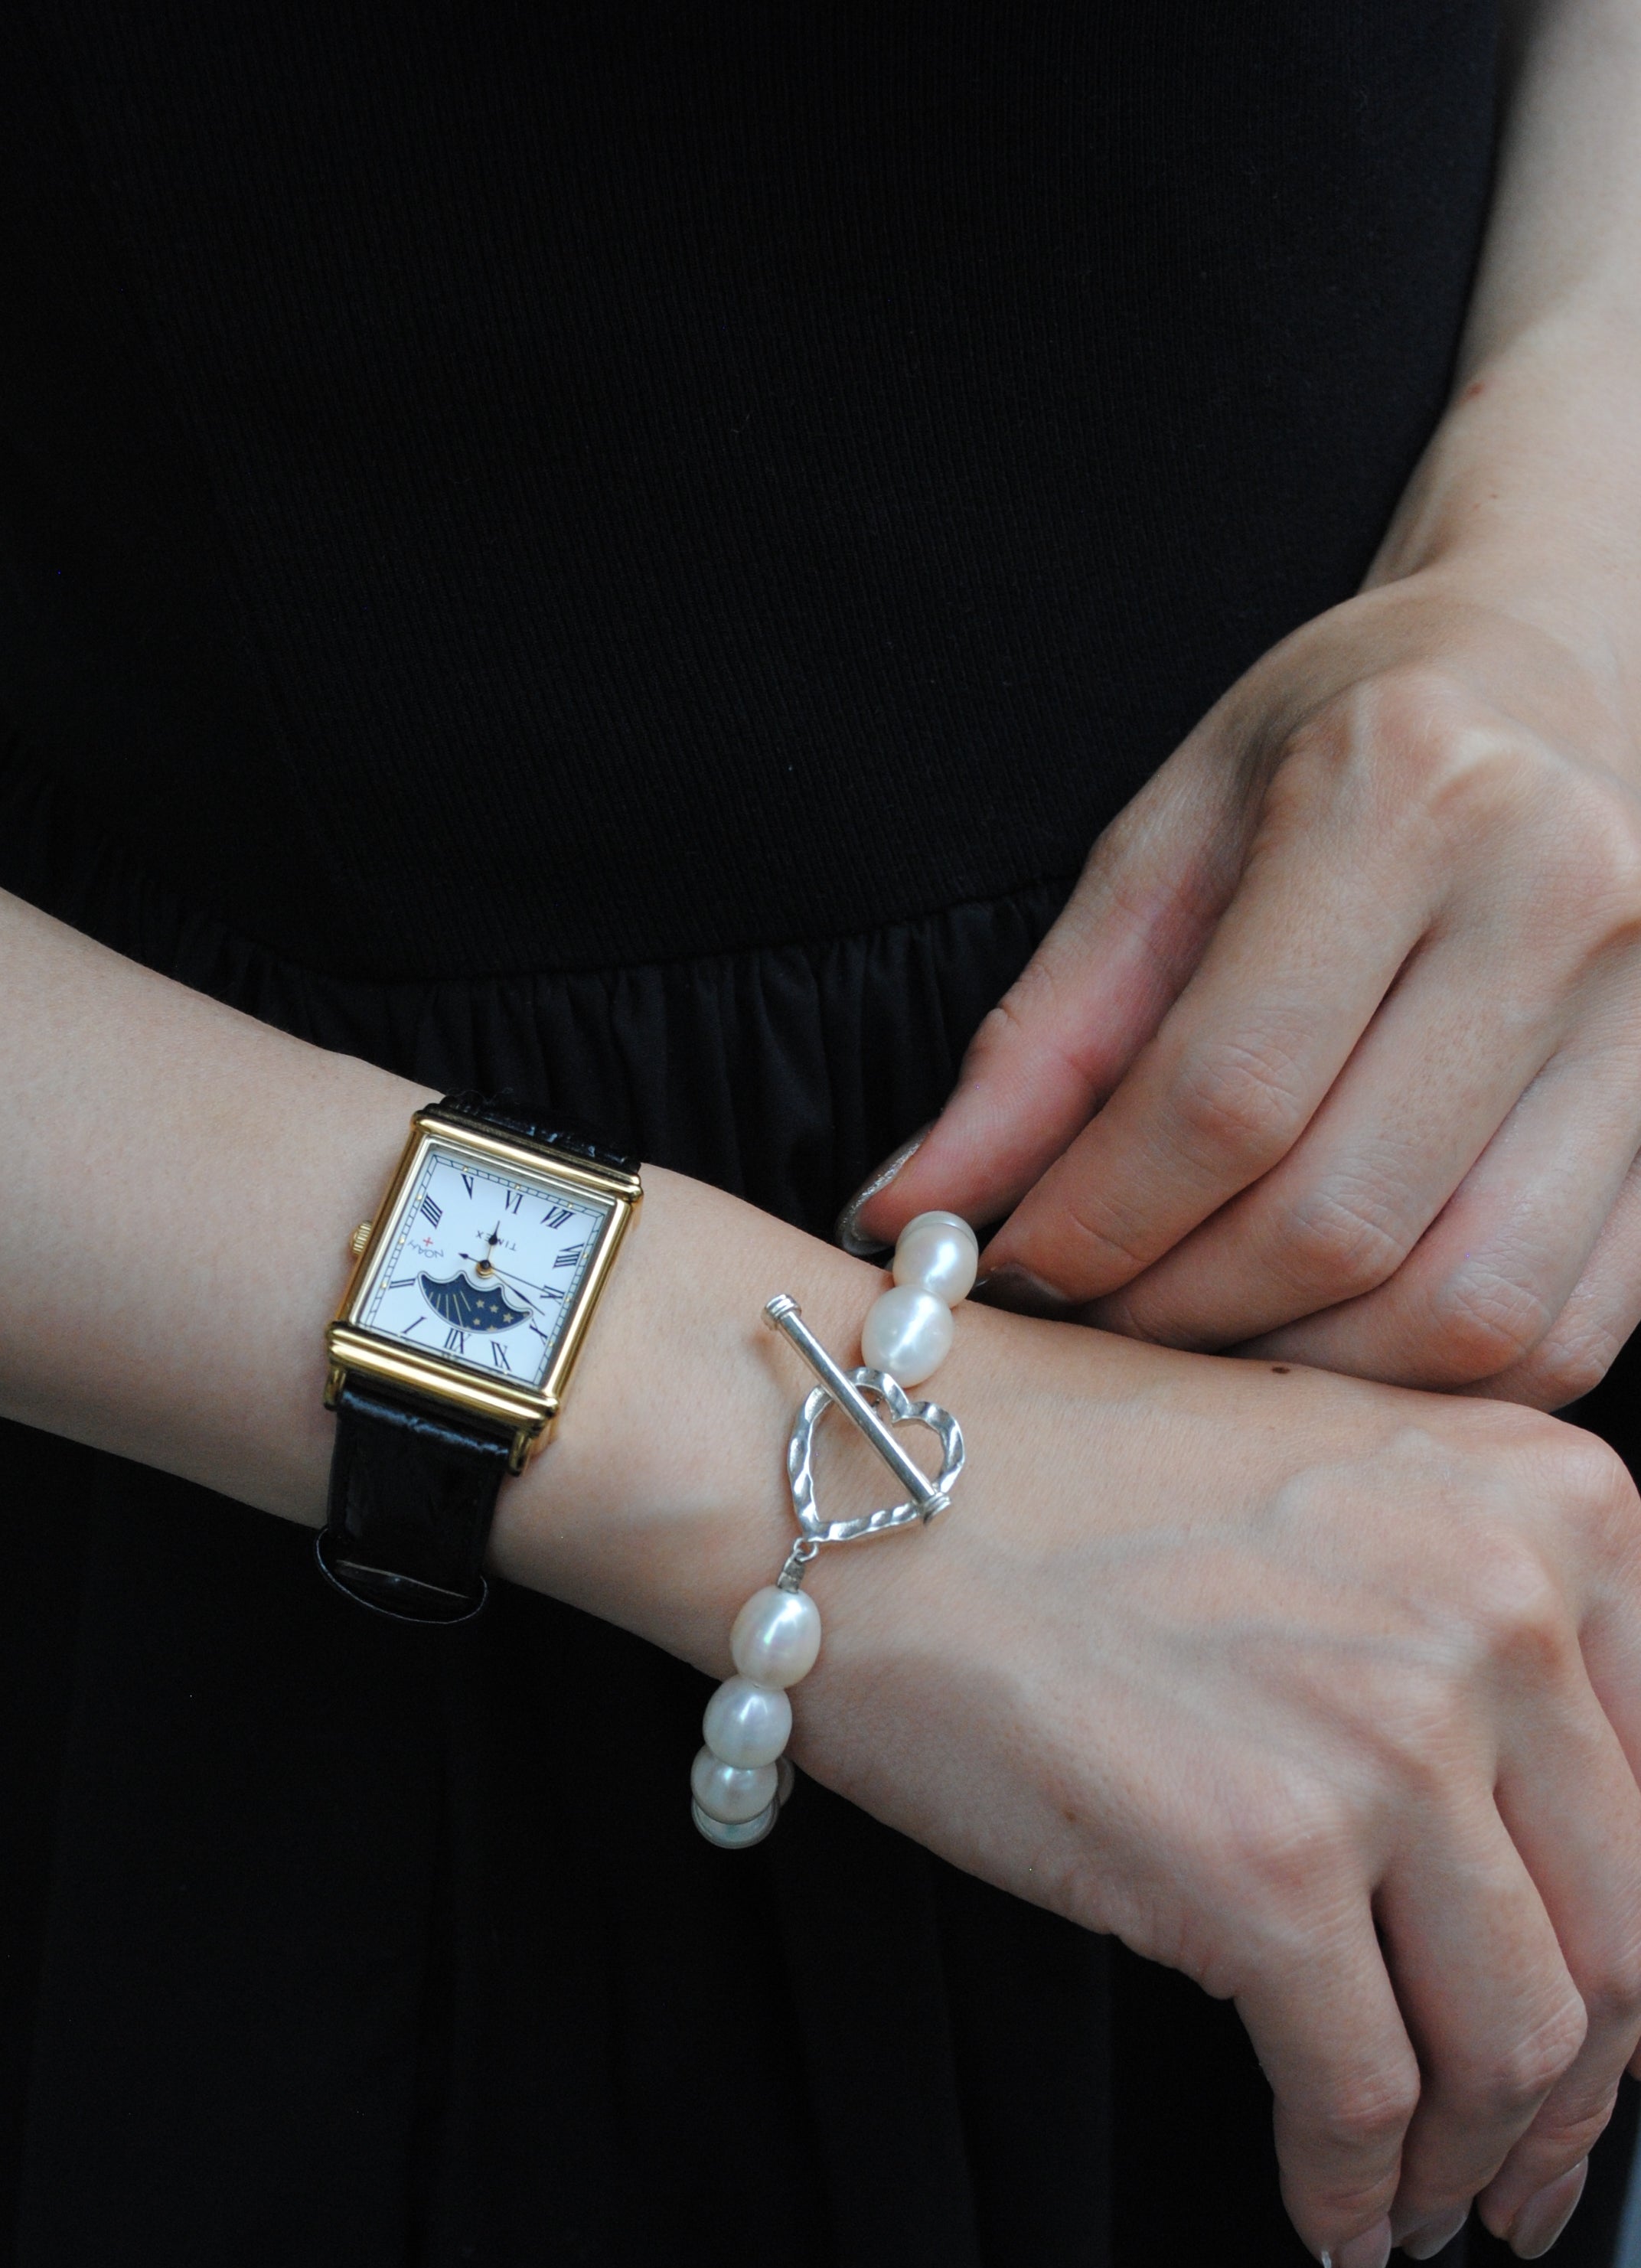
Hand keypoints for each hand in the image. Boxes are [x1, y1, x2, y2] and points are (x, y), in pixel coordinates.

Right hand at [510, 1220, 1640, 2267]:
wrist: (842, 1471)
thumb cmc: (1044, 1477)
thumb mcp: (1337, 1483)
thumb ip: (1470, 1620)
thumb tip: (1529, 1855)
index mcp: (1560, 1503)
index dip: (1635, 1966)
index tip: (1593, 2046)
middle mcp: (1511, 1609)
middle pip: (1622, 1937)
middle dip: (1577, 2097)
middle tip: (1523, 2175)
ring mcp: (1394, 1737)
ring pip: (1518, 2038)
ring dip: (1477, 2161)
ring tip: (1421, 2212)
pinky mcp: (1262, 1860)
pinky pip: (1360, 2089)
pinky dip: (1354, 2184)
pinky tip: (1326, 2215)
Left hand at [854, 579, 1640, 1407]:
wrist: (1577, 671)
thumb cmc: (1351, 749)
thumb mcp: (1171, 836)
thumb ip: (1044, 1035)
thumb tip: (908, 1211)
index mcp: (1413, 796)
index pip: (1226, 1096)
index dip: (1092, 1222)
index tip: (1006, 1268)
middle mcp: (1568, 902)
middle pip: (1338, 1218)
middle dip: (1176, 1312)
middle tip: (1091, 1316)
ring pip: (1465, 1306)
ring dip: (1304, 1371)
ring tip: (1205, 1334)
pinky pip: (1568, 1331)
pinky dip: (1431, 1382)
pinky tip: (1334, 1340)